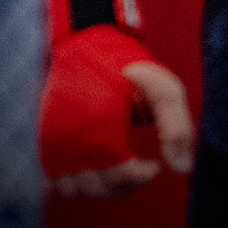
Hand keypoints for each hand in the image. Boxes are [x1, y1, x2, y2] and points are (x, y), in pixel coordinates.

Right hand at [40, 12, 193, 197]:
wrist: (85, 39)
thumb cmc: (126, 64)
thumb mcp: (163, 88)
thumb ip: (177, 128)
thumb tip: (180, 167)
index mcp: (99, 128)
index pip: (117, 177)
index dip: (140, 177)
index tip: (153, 164)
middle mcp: (71, 138)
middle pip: (95, 188)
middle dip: (122, 185)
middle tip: (137, 167)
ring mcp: (55, 138)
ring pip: (73, 188)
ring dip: (98, 188)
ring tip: (116, 171)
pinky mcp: (47, 136)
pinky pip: (55, 178)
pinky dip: (74, 183)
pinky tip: (95, 169)